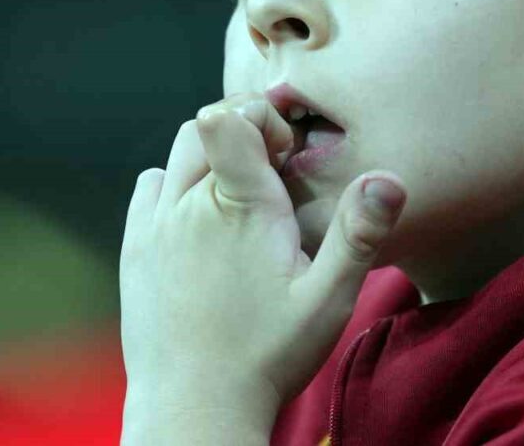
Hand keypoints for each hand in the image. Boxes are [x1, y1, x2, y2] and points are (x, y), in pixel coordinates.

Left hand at [118, 91, 407, 427]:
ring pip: (176, 155)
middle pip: (204, 128)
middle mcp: (190, 204)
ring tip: (238, 202)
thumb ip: (359, 232)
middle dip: (240, 133)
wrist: (194, 407)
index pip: (230, 116)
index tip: (284, 154)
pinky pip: (148, 188)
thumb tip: (387, 177)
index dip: (259, 118)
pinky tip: (198, 220)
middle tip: (271, 178)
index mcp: (241, 204)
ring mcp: (156, 225)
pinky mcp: (135, 250)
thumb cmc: (267, 355)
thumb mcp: (328, 298)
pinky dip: (172, 187)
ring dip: (207, 159)